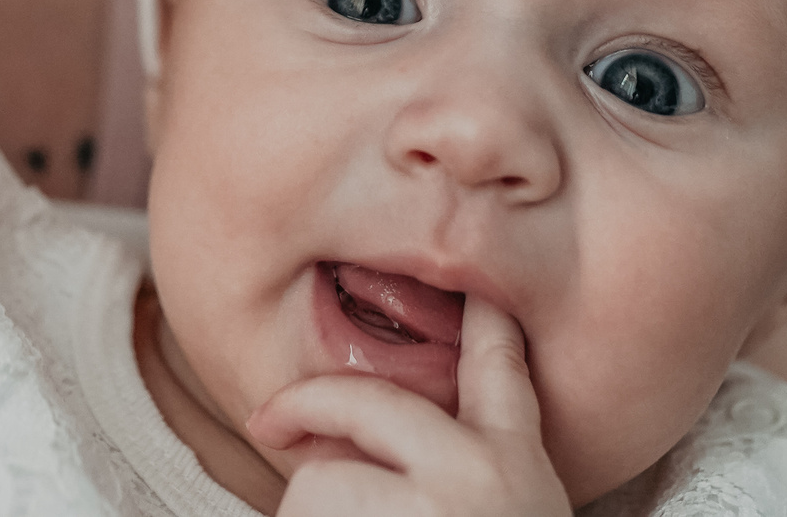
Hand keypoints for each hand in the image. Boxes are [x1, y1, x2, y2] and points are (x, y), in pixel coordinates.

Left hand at [250, 297, 571, 516]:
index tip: (474, 291)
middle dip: (307, 405)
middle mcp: (480, 477)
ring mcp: (434, 508)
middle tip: (268, 423)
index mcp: (519, 473)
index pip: (502, 375)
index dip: (483, 326)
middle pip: (368, 403)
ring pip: (318, 483)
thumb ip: (466, 476)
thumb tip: (364, 443)